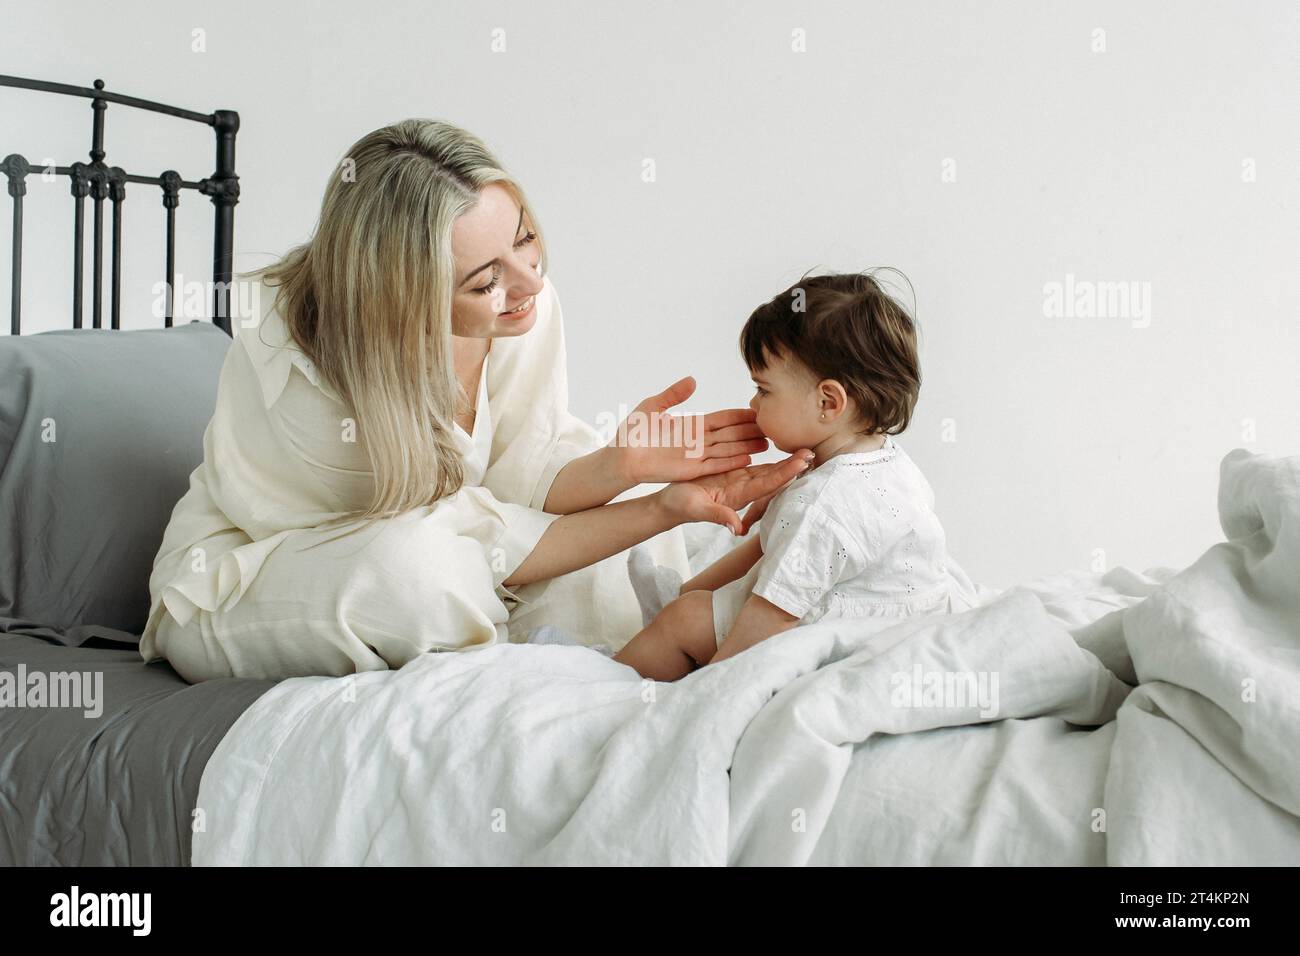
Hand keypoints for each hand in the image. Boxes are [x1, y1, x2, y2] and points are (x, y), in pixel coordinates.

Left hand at [612, 376, 767, 484]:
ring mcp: (696, 455)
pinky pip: (716, 465)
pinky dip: (732, 461)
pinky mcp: (692, 470)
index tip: (757, 410)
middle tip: (772, 427)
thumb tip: (693, 380)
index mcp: (691, 424)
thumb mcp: (653, 406)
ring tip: (767, 443)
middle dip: (751, 430)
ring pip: (728, 449)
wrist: (622, 456)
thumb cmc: (633, 432)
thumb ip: (674, 394)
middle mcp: (698, 440)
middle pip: (730, 434)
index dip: (739, 415)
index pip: (722, 418)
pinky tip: (748, 457)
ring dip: (747, 446)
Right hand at [656, 451, 813, 534]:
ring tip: (804, 447)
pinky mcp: (732, 473)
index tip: (802, 463)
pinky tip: (779, 445)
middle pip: (774, 477)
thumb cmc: (680, 506)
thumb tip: (737, 529)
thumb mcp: (697, 510)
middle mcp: (744, 489)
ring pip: (768, 470)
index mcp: (738, 496)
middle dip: (793, 466)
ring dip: (785, 460)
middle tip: (813, 451)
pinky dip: (769, 456)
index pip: (767, 484)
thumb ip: (717, 516)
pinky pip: (755, 463)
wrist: (671, 504)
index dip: (784, 473)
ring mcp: (739, 481)